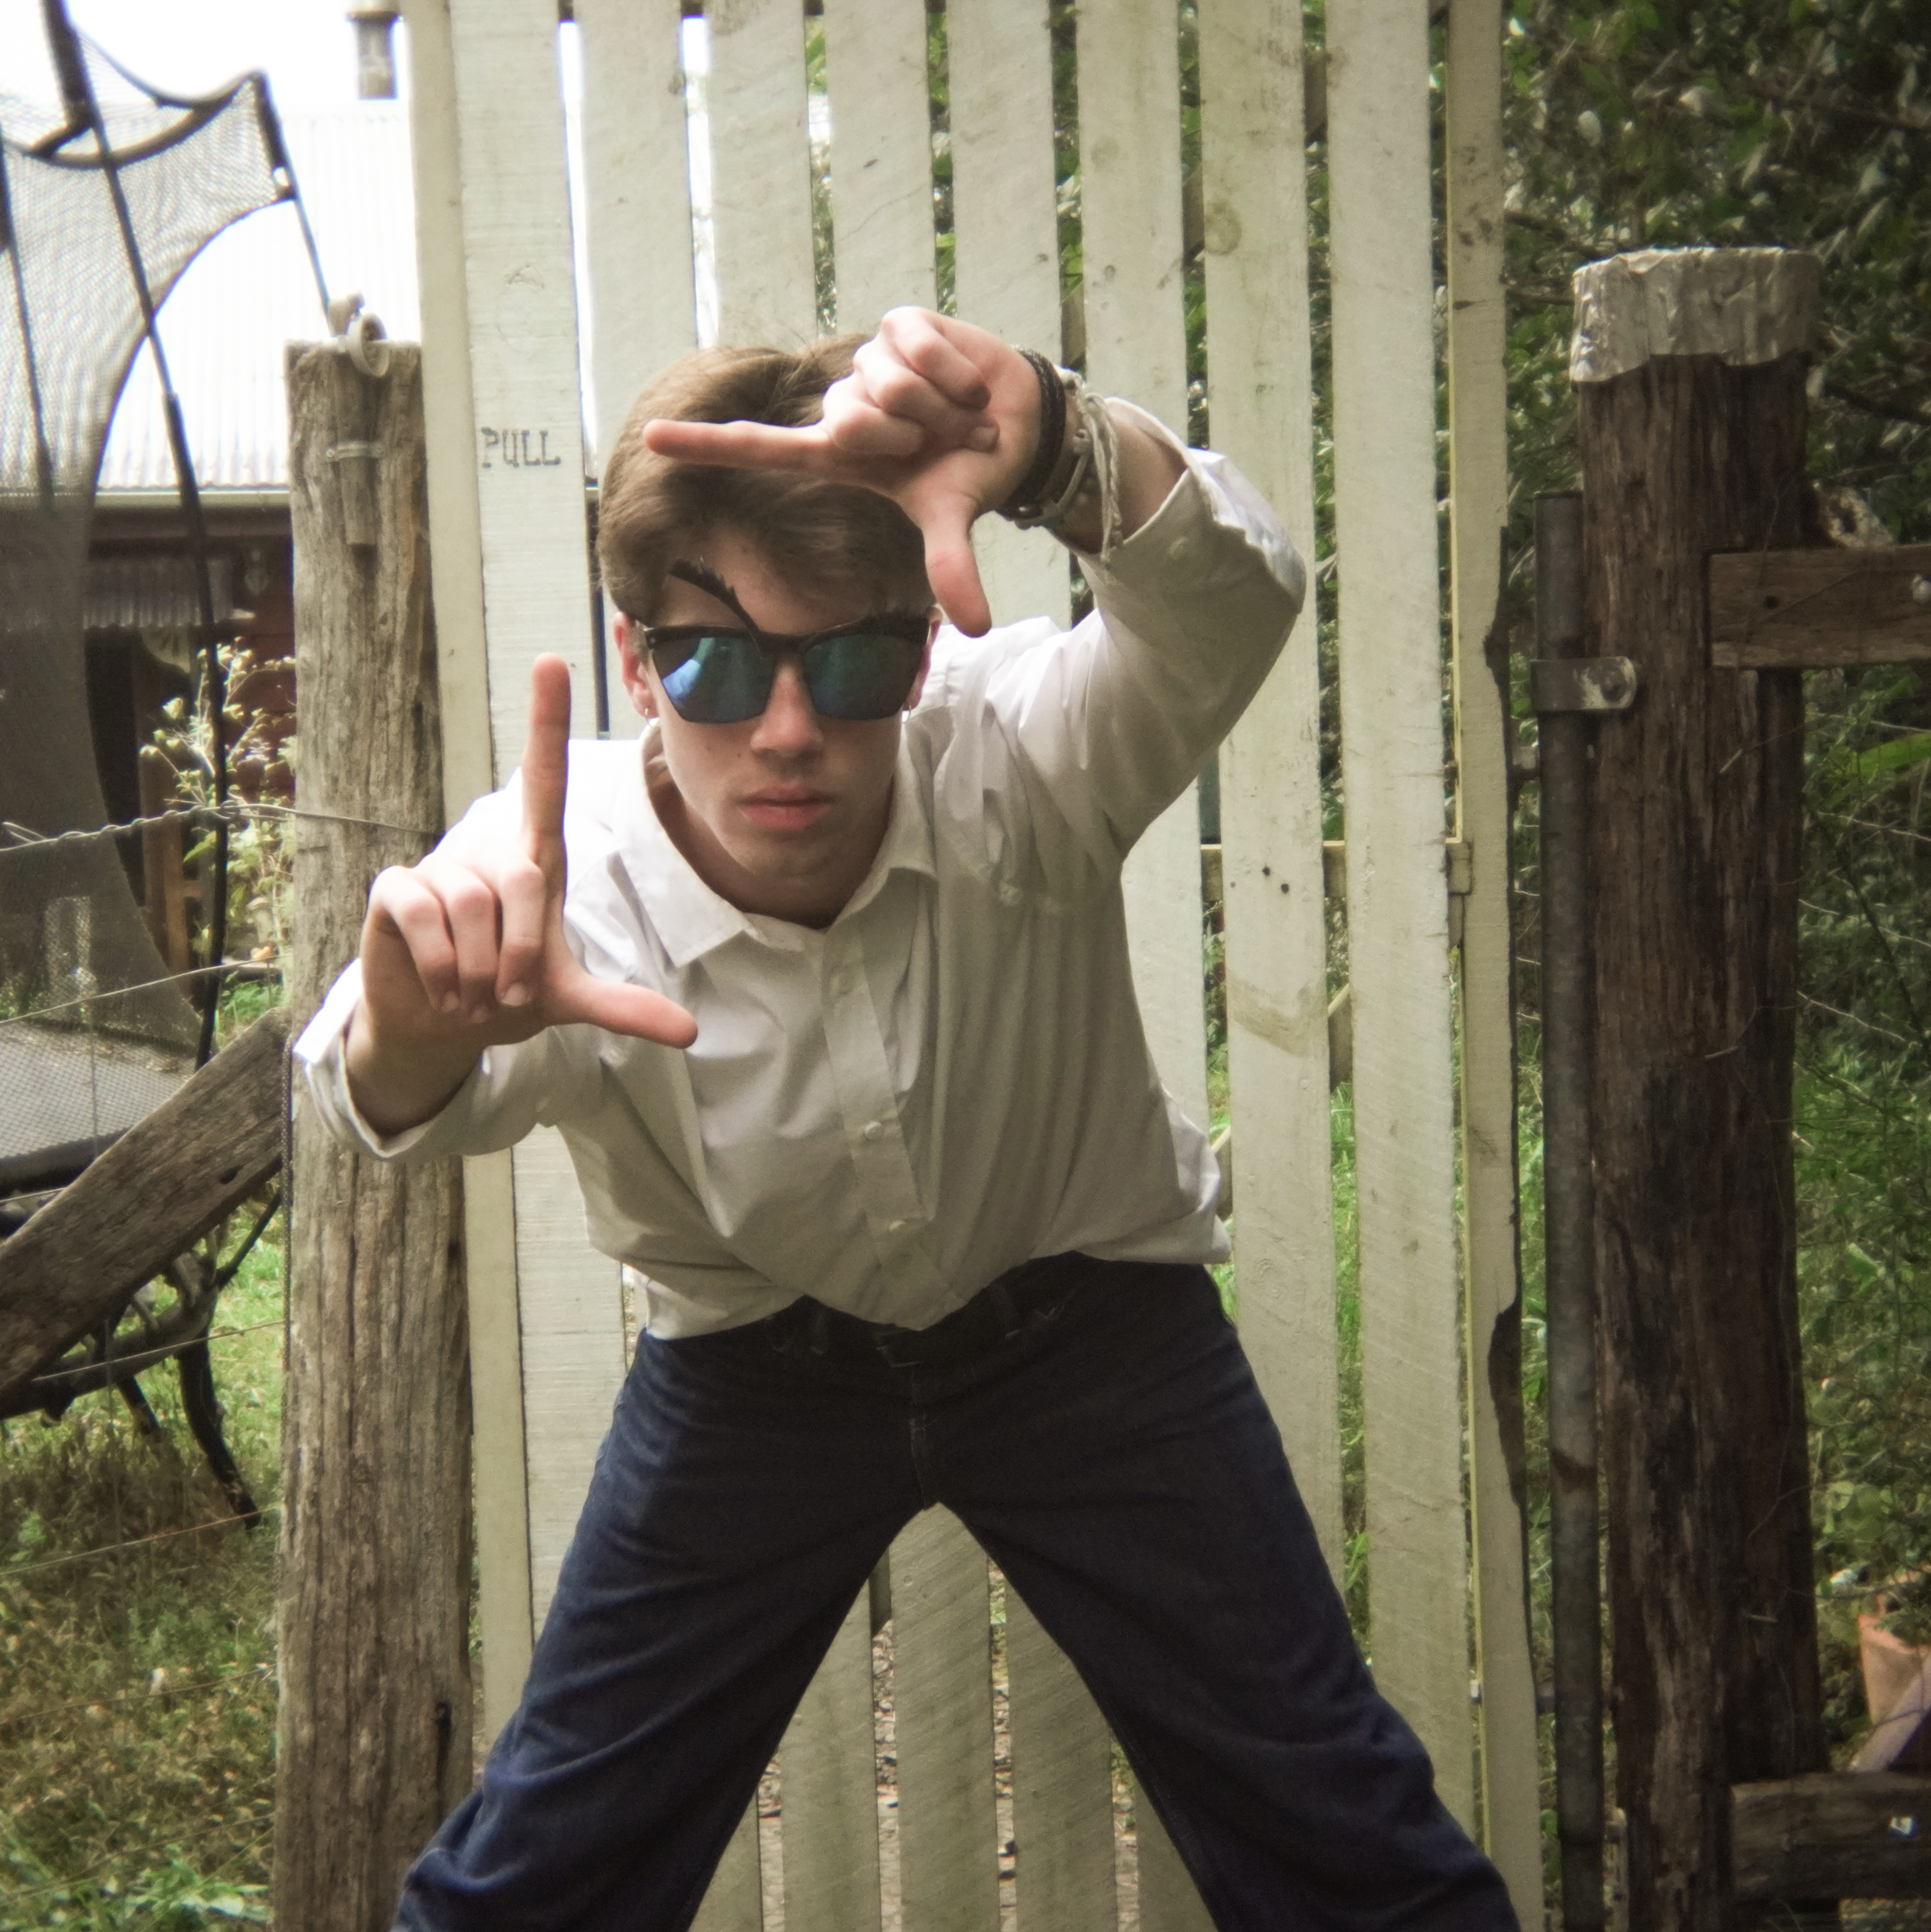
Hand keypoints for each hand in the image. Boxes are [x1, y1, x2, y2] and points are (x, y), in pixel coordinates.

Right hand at [348, 657, 695, 1131]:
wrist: (440, 1025)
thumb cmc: (506, 993)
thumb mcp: (569, 1000)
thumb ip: (625, 1007)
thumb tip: (690, 1033)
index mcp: (535, 863)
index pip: (543, 780)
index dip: (545, 723)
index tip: (552, 661)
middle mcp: (489, 853)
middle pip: (524, 883)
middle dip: (524, 953)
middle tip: (509, 991)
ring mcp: (438, 866)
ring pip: (474, 908)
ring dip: (480, 968)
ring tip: (474, 988)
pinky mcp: (395, 890)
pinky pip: (427, 918)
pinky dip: (443, 965)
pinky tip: (442, 985)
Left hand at [640, 309, 1041, 636]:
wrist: (1016, 425)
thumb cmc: (966, 472)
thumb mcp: (951, 519)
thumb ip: (951, 568)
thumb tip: (978, 628)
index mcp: (837, 454)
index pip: (759, 449)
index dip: (706, 446)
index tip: (650, 441)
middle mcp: (842, 407)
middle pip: (852, 422)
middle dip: (909, 436)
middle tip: (937, 442)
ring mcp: (866, 363)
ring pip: (889, 385)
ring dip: (938, 406)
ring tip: (955, 413)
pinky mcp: (897, 325)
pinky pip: (917, 347)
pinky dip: (954, 371)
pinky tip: (966, 382)